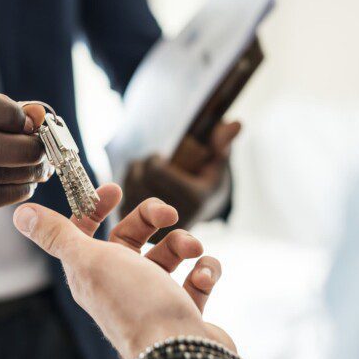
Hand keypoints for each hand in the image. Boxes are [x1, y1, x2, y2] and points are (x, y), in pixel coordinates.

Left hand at [13, 183, 235, 358]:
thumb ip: (57, 235)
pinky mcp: (183, 310)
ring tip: (193, 250)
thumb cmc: (134, 304)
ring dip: (183, 243)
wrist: (180, 355)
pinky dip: (204, 270)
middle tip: (169, 214)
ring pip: (168, 255)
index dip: (96, 207)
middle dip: (151, 218)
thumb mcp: (89, 261)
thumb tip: (20, 213)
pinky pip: (196, 278)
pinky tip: (204, 276)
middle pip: (131, 237)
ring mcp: (153, 298)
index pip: (86, 231)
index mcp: (91, 273)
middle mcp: (119, 284)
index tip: (116, 189)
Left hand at [122, 121, 240, 237]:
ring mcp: (157, 229)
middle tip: (152, 165)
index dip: (154, 159)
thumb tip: (236, 123)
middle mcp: (175, 218)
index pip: (155, 170)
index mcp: (195, 199)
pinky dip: (126, 190)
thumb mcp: (217, 161)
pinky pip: (122, 203)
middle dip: (142, 166)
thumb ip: (223, 142)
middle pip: (139, 179)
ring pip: (128, 190)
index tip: (160, 157)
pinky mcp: (142, 235)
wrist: (198, 211)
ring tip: (146, 175)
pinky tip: (138, 188)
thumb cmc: (206, 179)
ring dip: (133, 176)